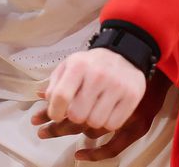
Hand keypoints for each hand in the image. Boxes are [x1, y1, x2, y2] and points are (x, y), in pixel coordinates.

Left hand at [34, 68, 171, 160]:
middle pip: (77, 115)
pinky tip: (107, 111)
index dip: (53, 112)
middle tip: (77, 112)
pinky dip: (107, 123)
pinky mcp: (132, 96)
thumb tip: (46, 102)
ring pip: (96, 123)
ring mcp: (117, 86)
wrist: (125, 54)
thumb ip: (55, 84)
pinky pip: (113, 124)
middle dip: (74, 118)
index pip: (60, 96)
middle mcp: (98, 75)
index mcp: (78, 65)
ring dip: (91, 121)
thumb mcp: (69, 66)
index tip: (56, 116)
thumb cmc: (91, 65)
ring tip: (93, 110)